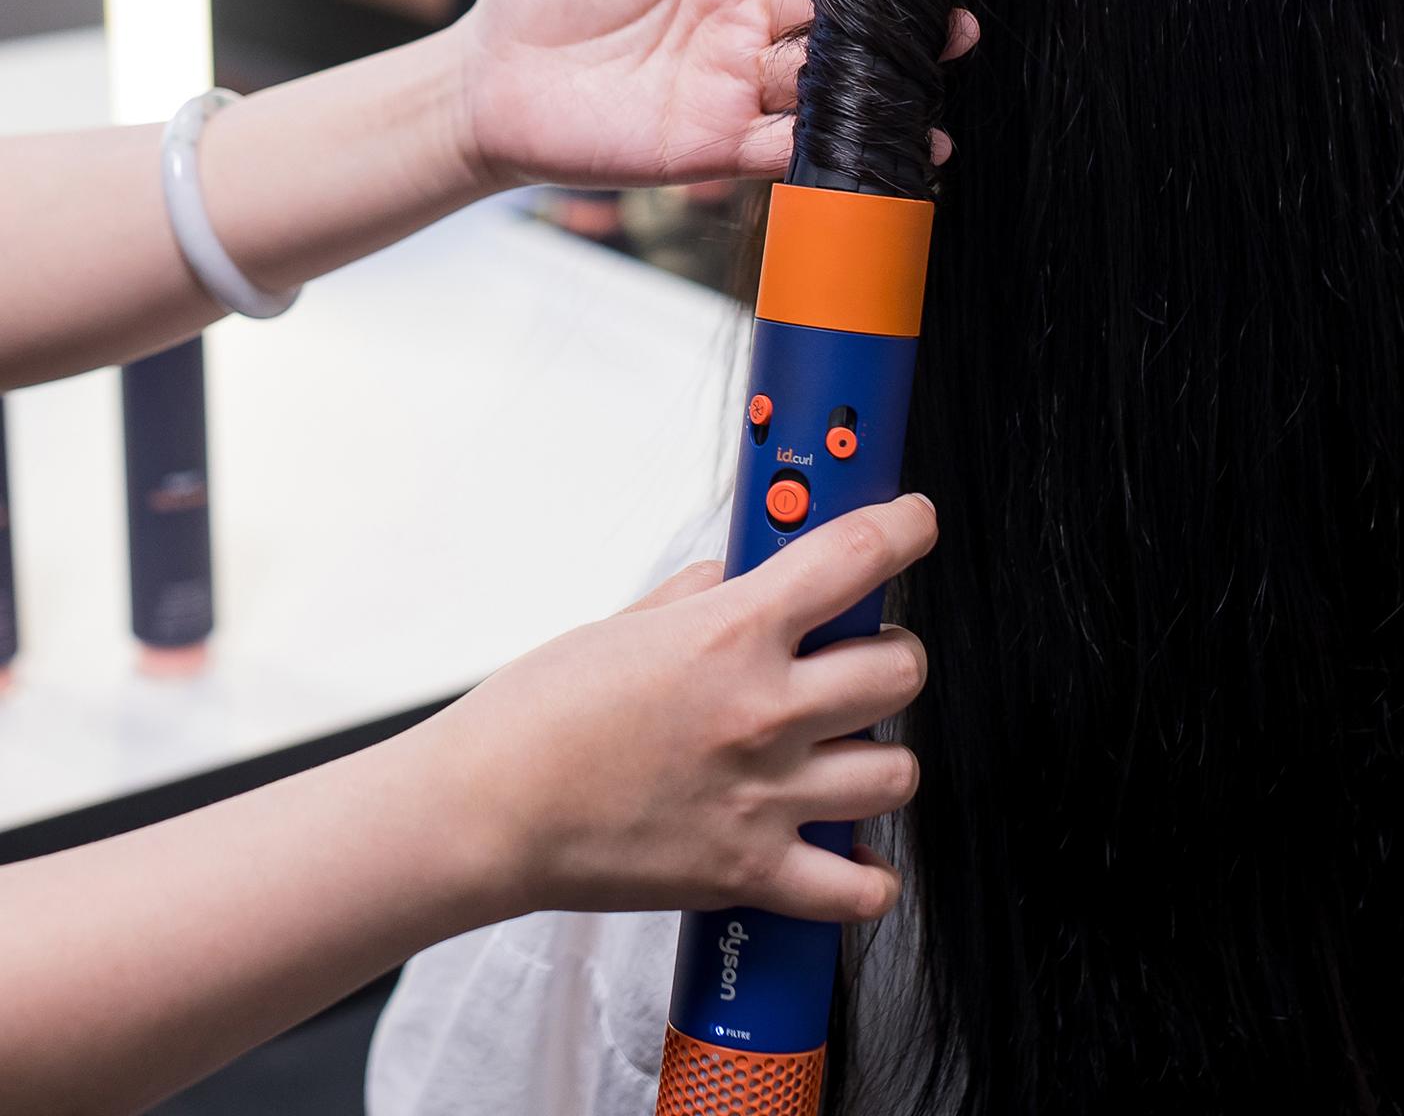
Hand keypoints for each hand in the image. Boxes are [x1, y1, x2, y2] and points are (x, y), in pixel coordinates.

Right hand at [416, 494, 938, 922]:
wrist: (482, 813)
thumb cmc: (536, 715)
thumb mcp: (627, 621)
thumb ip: (704, 594)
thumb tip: (746, 576)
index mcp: (733, 632)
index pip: (857, 557)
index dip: (905, 528)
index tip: (915, 523)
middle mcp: (763, 711)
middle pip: (900, 668)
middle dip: (892, 653)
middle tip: (862, 657)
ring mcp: (764, 797)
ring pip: (896, 771)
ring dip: (881, 754)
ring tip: (845, 750)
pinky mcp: (748, 874)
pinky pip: (854, 888)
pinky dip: (863, 874)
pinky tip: (845, 849)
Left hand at [452, 0, 980, 190]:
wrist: (486, 79)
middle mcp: (744, 22)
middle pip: (842, 11)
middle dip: (901, 7)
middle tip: (957, 2)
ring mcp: (735, 84)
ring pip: (829, 77)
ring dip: (887, 73)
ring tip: (942, 60)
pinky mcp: (715, 144)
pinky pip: (792, 146)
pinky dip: (844, 144)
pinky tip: (903, 141)